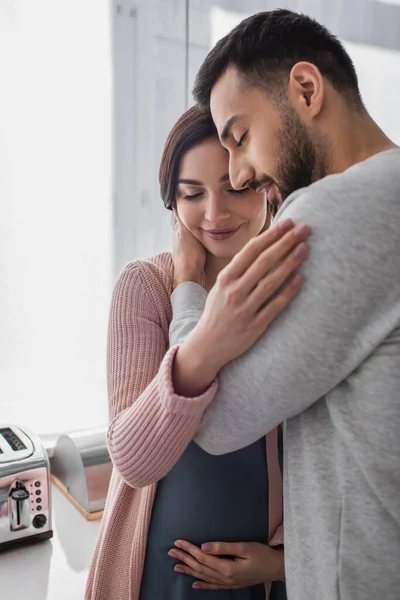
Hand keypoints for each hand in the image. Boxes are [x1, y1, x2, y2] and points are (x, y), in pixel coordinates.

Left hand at [168, 539, 284, 589]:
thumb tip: (204, 547)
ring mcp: (228, 583)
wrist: (276, 568)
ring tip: (176, 566)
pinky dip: (202, 585)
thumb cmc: (262, 554)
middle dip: (185, 559)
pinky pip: (213, 586)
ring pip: (204, 577)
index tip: (178, 542)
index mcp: (227, 567)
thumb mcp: (244, 547)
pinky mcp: (232, 584)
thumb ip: (223, 547)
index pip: (203, 557)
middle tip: (171, 552)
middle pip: (200, 567)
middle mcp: (225, 578)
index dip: (189, 549)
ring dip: (189, 571)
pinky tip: (194, 583)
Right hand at [173, 219, 310, 395]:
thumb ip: (239, 269)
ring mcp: (244, 309)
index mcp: (225, 279)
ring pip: (271, 282)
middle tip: (304, 228)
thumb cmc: (218, 311)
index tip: (288, 222)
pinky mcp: (255, 326)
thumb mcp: (221, 286)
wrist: (207, 345)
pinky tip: (301, 278)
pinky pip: (275, 306)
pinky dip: (289, 291)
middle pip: (263, 262)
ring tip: (305, 248)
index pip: (250, 251)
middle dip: (285, 242)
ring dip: (290, 263)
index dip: (271, 235)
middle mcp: (234, 292)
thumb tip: (263, 246)